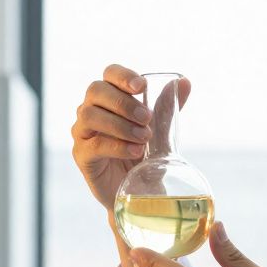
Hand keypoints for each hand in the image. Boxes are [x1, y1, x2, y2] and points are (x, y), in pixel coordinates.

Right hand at [72, 64, 188, 208]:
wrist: (137, 192)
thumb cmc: (143, 155)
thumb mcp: (159, 130)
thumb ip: (168, 107)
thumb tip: (184, 82)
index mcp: (109, 98)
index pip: (109, 74)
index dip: (123, 75)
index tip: (141, 86)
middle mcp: (91, 110)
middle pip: (96, 90)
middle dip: (124, 103)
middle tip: (147, 119)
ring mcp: (82, 133)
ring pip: (90, 115)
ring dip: (120, 124)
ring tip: (143, 138)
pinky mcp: (82, 156)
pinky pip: (93, 145)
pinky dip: (117, 146)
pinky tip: (135, 151)